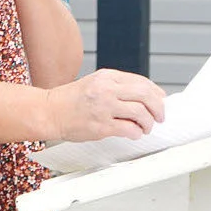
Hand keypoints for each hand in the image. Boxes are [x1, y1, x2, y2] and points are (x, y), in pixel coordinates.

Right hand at [42, 69, 166, 141]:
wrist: (49, 111)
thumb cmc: (71, 100)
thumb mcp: (95, 83)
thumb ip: (117, 87)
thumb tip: (145, 96)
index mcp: (106, 77)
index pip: (142, 81)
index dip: (156, 93)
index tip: (160, 101)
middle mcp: (106, 90)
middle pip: (146, 95)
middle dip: (158, 108)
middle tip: (160, 117)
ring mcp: (104, 108)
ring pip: (141, 113)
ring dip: (148, 123)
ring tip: (145, 127)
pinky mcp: (101, 126)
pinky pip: (129, 129)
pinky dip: (137, 133)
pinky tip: (134, 133)